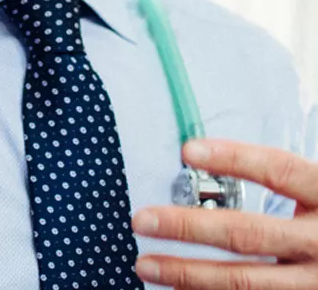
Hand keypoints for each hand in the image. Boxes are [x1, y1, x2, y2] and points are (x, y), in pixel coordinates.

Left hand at [132, 139, 317, 288]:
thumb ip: (285, 181)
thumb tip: (201, 158)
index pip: (281, 171)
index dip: (235, 158)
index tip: (187, 150)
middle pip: (250, 234)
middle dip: (189, 228)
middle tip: (141, 220)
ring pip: (248, 282)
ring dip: (190, 274)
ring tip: (145, 264)